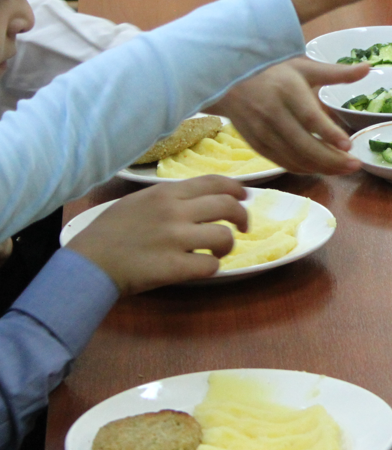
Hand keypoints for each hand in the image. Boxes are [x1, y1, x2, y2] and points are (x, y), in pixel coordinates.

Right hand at [66, 177, 248, 295]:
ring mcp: (175, 238)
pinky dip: (211, 267)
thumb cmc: (109, 233)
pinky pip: (211, 265)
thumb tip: (199, 201)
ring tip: (216, 252)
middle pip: (228, 206)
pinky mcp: (174, 266)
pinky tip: (198, 267)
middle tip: (242, 227)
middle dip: (242, 217)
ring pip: (225, 236)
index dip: (237, 189)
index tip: (245, 197)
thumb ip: (168, 199)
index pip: (214, 182)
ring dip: (227, 246)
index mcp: (165, 193)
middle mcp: (174, 211)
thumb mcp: (138, 202)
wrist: (88, 264)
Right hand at [207, 58, 367, 174]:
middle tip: (356, 164)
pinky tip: (322, 169)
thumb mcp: (304, 66)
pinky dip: (304, 169)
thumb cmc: (273, 70)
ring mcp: (261, 131)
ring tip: (345, 169)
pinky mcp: (256, 144)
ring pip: (293, 157)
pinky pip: (282, 162)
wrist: (226, 79)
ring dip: (321, 168)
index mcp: (286, 89)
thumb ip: (337, 72)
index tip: (349, 145)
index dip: (329, 133)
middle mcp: (272, 112)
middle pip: (304, 144)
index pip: (309, 117)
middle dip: (332, 159)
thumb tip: (369, 67)